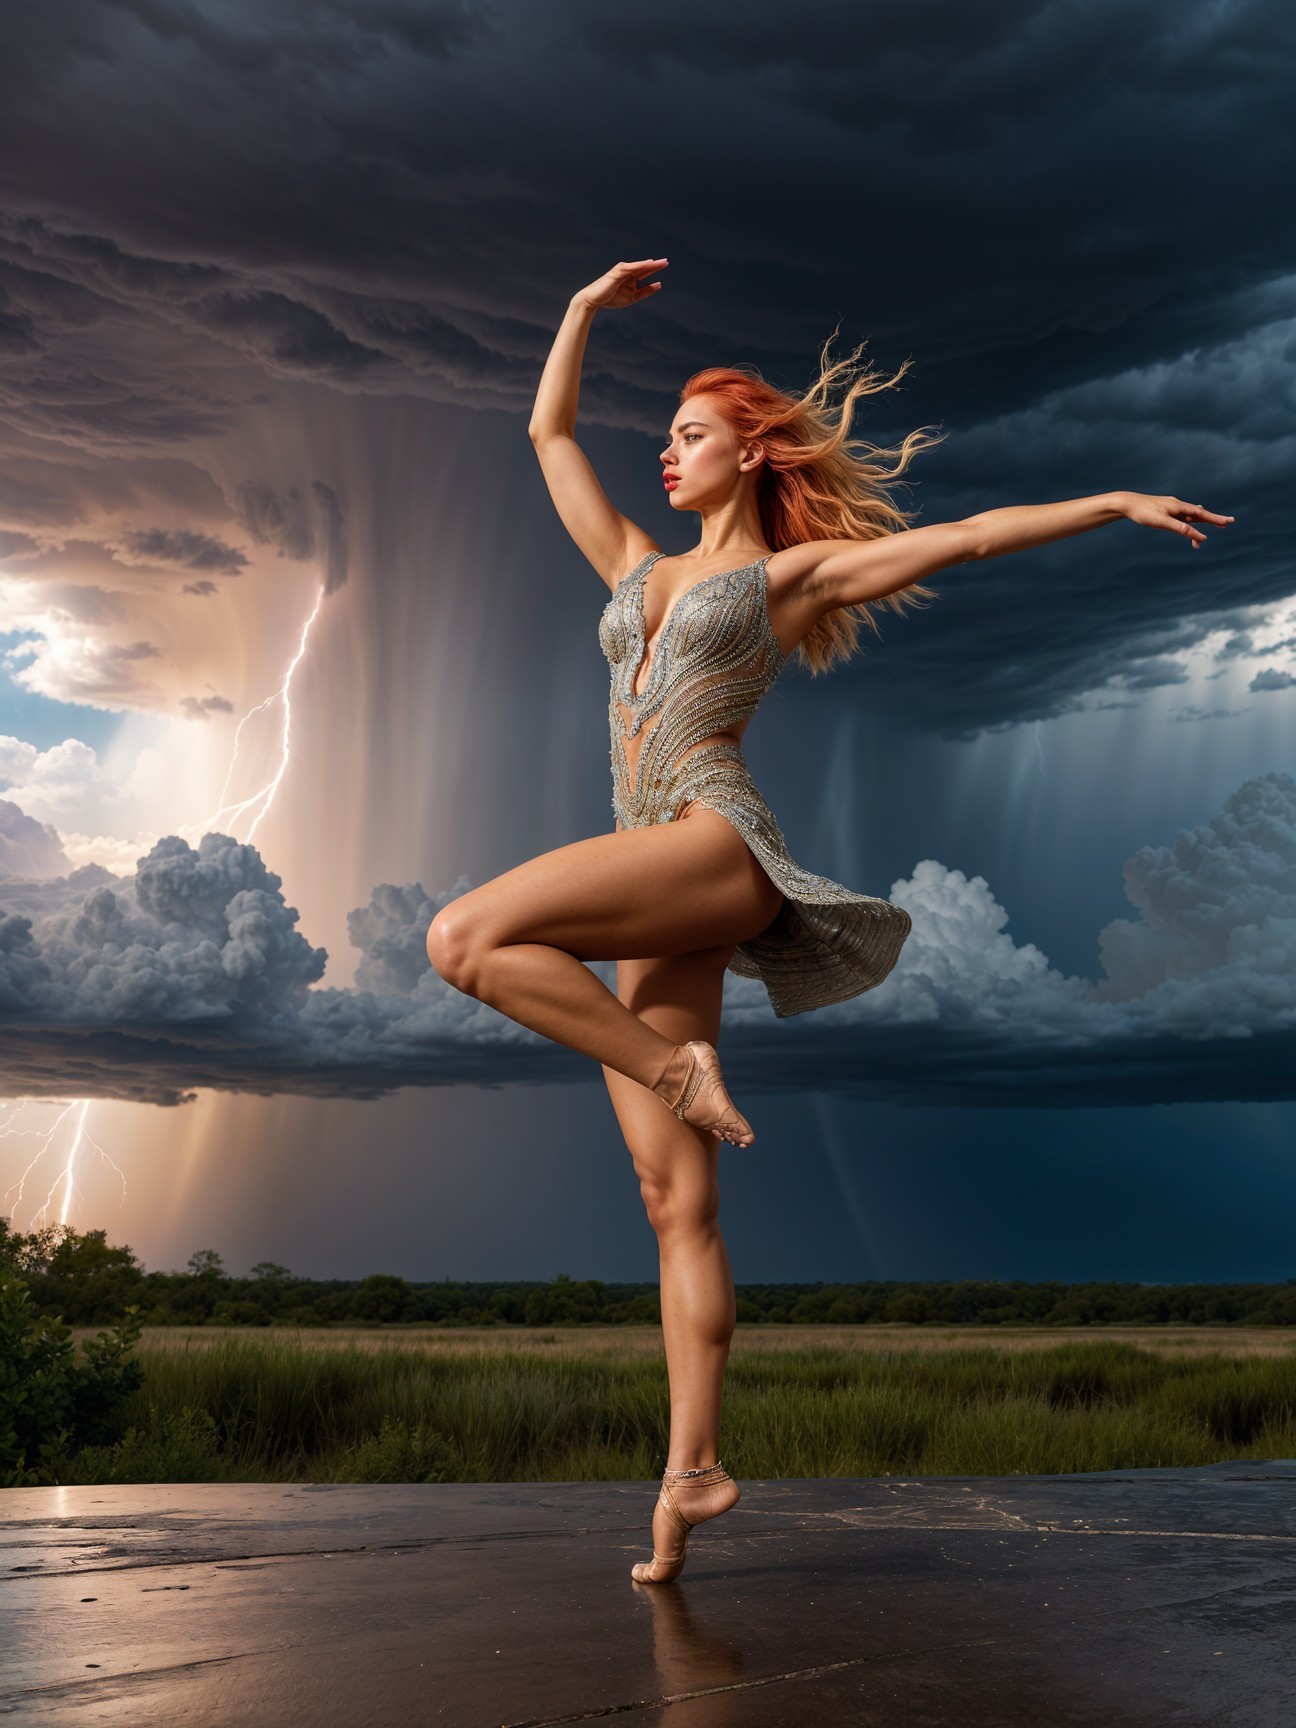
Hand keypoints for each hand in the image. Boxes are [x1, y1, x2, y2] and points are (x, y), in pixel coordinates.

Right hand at [574, 258, 667, 311]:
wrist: (594, 300)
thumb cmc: (610, 299)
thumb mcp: (632, 297)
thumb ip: (645, 291)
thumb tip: (659, 284)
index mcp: (630, 278)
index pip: (644, 272)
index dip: (654, 269)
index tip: (665, 265)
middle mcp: (627, 272)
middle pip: (644, 267)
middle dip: (655, 265)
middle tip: (666, 261)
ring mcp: (622, 270)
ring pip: (639, 266)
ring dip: (650, 264)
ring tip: (661, 263)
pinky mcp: (618, 271)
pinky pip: (632, 268)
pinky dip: (641, 265)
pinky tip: (649, 264)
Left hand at [1118, 492, 1234, 548]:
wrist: (1126, 503)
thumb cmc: (1144, 512)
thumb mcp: (1163, 523)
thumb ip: (1182, 529)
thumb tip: (1200, 536)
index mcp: (1179, 506)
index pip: (1202, 514)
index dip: (1216, 518)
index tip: (1230, 522)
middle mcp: (1177, 505)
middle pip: (1199, 513)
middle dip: (1213, 519)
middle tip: (1227, 524)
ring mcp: (1171, 507)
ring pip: (1191, 515)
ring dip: (1202, 521)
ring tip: (1214, 524)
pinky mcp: (1164, 510)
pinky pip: (1182, 515)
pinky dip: (1190, 520)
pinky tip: (1190, 520)